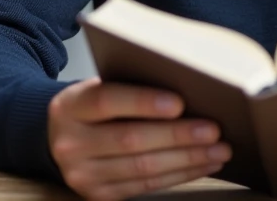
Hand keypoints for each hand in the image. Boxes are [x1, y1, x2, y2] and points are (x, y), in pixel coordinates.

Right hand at [47, 78, 230, 199]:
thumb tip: (186, 90)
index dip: (144, 102)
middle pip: (130, 139)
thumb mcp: (98, 87)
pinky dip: (179, 175)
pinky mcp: (99, 195)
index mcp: (69, 107)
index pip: (106, 101)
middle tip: (213, 129)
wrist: (58, 138)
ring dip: (187, 160)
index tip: (179, 102)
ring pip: (142, 168)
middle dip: (178, 136)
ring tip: (218, 149)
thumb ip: (129, 86)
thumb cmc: (92, 107)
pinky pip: (146, 187)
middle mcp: (70, 144)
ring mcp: (83, 175)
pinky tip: (201, 164)